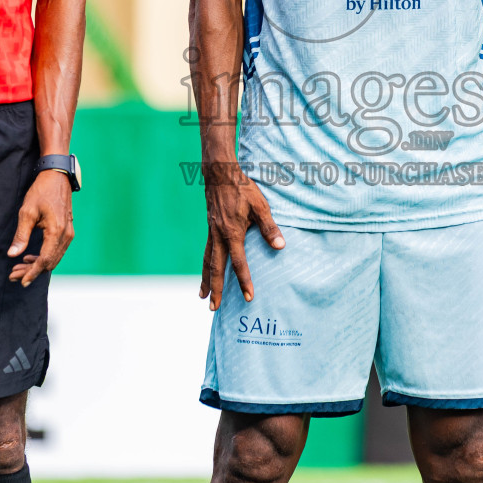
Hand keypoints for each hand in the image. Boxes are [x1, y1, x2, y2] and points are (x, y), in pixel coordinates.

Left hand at [7, 169, 75, 285]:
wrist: (57, 177)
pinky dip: (44, 257)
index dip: (32, 272)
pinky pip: (57, 251)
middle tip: (14, 275)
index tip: (21, 281)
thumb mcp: (27, 212)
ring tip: (19, 268)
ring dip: (37, 266)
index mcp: (56, 231)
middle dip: (32, 271)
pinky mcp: (67, 231)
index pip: (45, 260)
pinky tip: (30, 257)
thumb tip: (13, 254)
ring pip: (54, 258)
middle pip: (50, 262)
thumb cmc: (42, 191)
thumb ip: (21, 235)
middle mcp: (66, 235)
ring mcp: (69, 233)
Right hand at [199, 161, 283, 310]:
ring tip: (203, 296)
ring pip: (207, 261)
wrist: (220, 174)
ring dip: (206, 280)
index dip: (244, 281)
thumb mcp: (260, 206)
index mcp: (232, 233)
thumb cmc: (243, 189)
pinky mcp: (210, 228)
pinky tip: (205, 271)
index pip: (239, 263)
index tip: (248, 297)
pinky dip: (204, 264)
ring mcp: (212, 233)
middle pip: (216, 268)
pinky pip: (206, 251)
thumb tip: (280, 246)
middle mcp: (219, 236)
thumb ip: (269, 227)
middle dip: (216, 290)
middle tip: (213, 308)